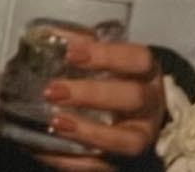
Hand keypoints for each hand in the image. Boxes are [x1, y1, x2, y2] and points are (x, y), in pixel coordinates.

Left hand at [32, 38, 164, 170]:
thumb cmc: (116, 82)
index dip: (106, 55)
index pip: (137, 59)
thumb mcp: (106, 60)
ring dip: (88, 132)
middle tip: (53, 90)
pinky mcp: (124, 163)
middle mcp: (150, 106)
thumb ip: (80, 46)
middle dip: (91, 94)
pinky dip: (70, 160)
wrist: (137, 119)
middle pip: (132, 98)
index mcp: (146, 73)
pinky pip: (101, 167)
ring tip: (55, 122)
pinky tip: (43, 149)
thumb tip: (46, 35)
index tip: (71, 53)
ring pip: (126, 141)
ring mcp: (140, 138)